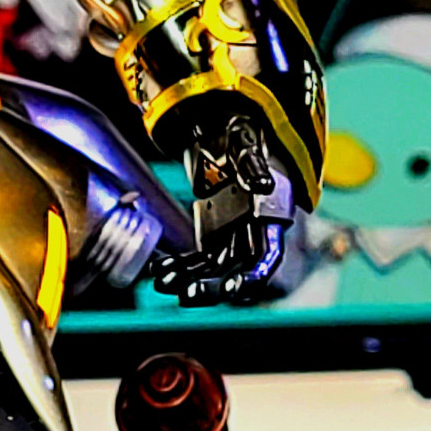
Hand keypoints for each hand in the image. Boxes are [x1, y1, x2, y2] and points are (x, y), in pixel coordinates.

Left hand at [150, 111, 293, 306]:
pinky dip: (179, 267)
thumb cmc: (242, 140)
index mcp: (271, 217)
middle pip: (236, 271)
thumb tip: (262, 184)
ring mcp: (232, 236)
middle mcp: (253, 233)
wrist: (227, 136)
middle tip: (186, 294)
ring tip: (164, 283)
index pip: (267, 256)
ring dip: (189, 280)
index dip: (252, 276)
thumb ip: (254, 165)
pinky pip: (197, 259)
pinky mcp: (213, 236)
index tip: (233, 288)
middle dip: (212, 286)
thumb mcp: (247, 146)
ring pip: (213, 269)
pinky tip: (159, 271)